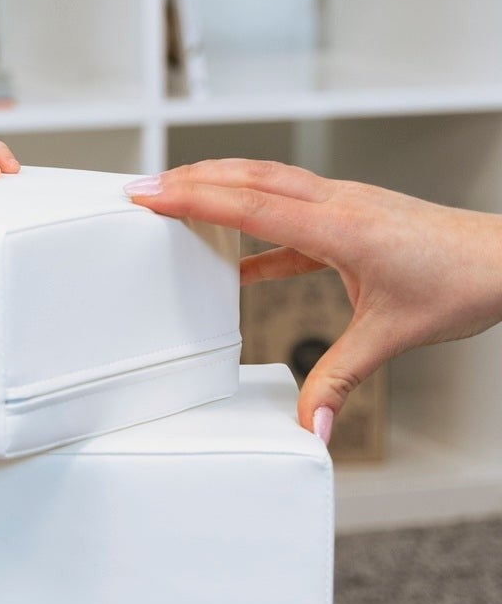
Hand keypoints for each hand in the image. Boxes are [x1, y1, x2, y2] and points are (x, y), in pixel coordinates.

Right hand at [126, 158, 501, 437]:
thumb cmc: (465, 283)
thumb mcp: (392, 337)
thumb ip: (341, 379)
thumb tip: (311, 425)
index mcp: (338, 226)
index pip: (248, 204)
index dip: (191, 199)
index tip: (147, 196)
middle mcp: (336, 203)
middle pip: (247, 177)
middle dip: (188, 180)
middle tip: (138, 189)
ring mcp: (344, 203)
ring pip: (266, 182)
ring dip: (217, 186)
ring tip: (174, 200)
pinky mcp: (352, 215)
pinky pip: (288, 210)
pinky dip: (254, 222)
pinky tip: (239, 260)